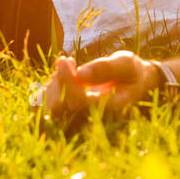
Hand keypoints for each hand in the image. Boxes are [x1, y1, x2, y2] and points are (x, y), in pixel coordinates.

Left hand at [41, 52, 160, 122]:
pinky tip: (61, 74)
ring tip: (65, 65)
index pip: (79, 101)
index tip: (64, 60)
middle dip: (58, 81)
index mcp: (110, 108)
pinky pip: (47, 107)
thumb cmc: (131, 71)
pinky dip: (48, 88)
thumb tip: (79, 74)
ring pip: (50, 108)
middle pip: (60, 108)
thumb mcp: (125, 63)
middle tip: (65, 61)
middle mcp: (92, 118)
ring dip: (52, 83)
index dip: (67, 81)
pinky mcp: (70, 113)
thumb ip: (105, 68)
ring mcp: (79, 118)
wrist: (132, 83)